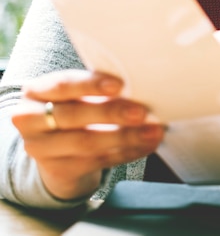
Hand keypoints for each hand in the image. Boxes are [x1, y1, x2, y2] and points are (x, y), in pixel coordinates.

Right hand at [11, 69, 164, 201]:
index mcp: (36, 92)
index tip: (119, 85)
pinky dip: (127, 152)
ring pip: (87, 143)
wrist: (56, 147)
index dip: (91, 85)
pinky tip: (146, 144)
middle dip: (111, 113)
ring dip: (125, 137)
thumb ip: (97, 87)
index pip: (63, 85)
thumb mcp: (76, 92)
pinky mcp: (59, 170)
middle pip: (74, 116)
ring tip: (152, 131)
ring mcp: (41, 149)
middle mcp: (31, 121)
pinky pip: (98, 161)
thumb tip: (137, 85)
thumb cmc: (74, 106)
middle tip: (141, 112)